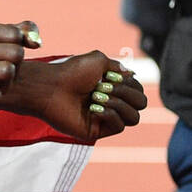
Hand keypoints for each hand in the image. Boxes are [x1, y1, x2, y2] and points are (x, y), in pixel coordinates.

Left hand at [23, 52, 146, 140]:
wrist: (50, 88)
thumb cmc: (71, 72)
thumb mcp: (98, 60)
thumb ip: (118, 66)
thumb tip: (132, 75)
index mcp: (112, 87)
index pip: (138, 90)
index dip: (131, 83)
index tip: (112, 76)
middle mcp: (111, 103)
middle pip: (141, 103)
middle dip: (126, 92)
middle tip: (104, 86)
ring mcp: (105, 118)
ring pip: (134, 117)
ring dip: (119, 104)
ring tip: (97, 97)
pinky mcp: (97, 131)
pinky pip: (119, 126)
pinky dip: (110, 114)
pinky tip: (93, 108)